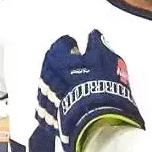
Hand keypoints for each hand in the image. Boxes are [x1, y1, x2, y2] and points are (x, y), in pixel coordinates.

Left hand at [40, 31, 143, 151]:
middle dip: (60, 64)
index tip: (75, 45)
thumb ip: (97, 44)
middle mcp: (46, 76)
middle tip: (72, 65)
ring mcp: (45, 97)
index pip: (60, 45)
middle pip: (50, 66)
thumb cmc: (101, 83)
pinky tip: (63, 103)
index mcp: (57, 58)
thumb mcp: (106, 57)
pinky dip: (55, 103)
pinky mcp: (48, 116)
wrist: (97, 117)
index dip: (68, 43)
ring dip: (56, 83)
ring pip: (47, 86)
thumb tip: (93, 34)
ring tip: (68, 86)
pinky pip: (48, 107)